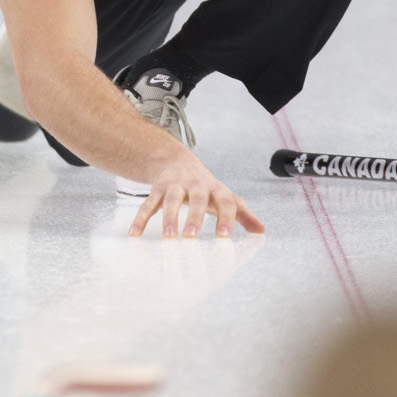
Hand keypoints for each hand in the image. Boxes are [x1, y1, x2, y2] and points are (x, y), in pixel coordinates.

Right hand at [127, 154, 265, 238]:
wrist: (175, 160)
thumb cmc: (205, 186)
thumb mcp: (224, 196)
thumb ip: (242, 214)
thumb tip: (261, 230)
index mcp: (216, 189)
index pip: (226, 201)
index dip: (226, 218)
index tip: (224, 236)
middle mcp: (196, 185)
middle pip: (197, 199)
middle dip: (194, 217)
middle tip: (191, 237)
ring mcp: (175, 186)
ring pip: (171, 200)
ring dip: (169, 218)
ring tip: (168, 237)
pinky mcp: (157, 188)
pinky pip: (148, 203)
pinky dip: (141, 218)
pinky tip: (135, 234)